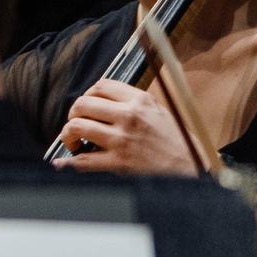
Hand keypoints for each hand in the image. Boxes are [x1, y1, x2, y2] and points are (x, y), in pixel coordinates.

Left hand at [53, 79, 197, 175]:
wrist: (193, 170)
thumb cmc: (179, 144)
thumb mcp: (160, 113)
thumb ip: (134, 104)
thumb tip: (104, 101)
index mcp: (140, 101)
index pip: (100, 86)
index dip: (87, 95)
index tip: (86, 106)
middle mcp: (129, 116)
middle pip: (82, 104)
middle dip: (72, 114)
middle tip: (75, 124)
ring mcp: (122, 139)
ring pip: (76, 127)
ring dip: (67, 135)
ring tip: (73, 142)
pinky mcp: (119, 162)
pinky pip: (83, 160)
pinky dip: (68, 163)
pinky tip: (63, 163)